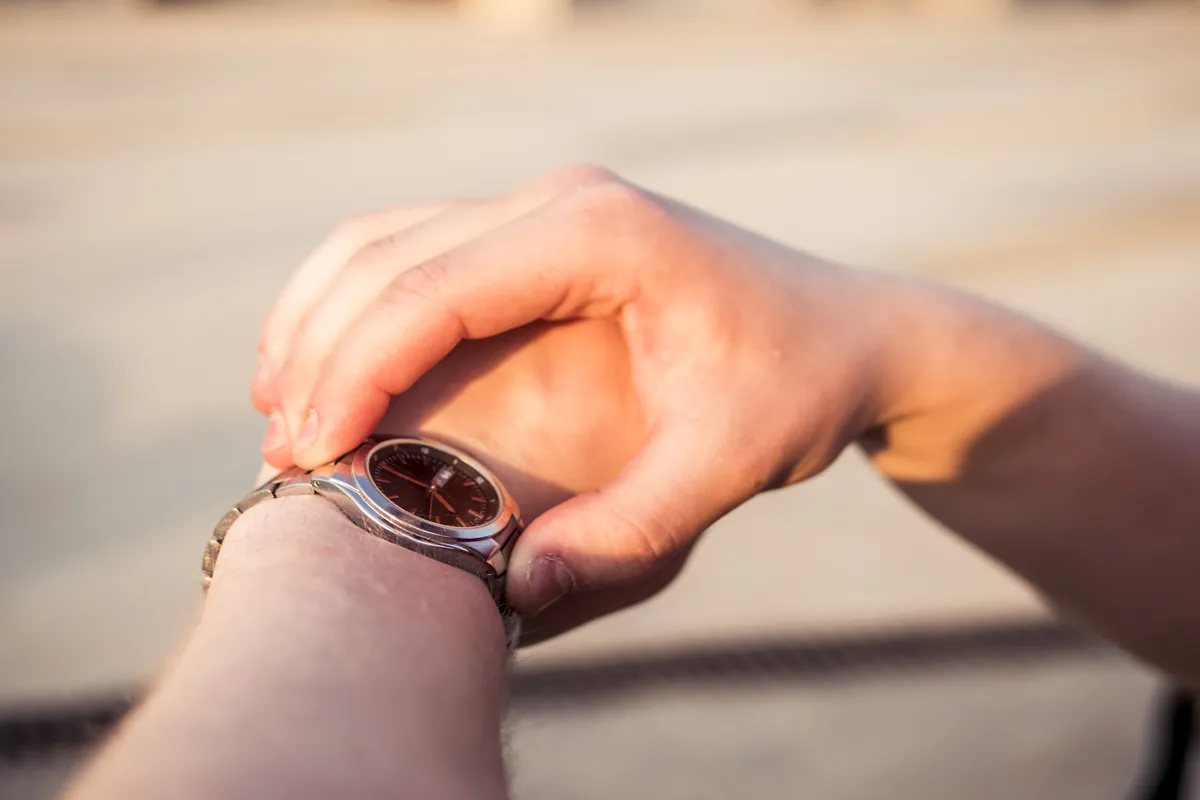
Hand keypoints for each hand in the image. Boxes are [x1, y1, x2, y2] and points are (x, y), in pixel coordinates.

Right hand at [252, 166, 895, 635]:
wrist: (849, 334)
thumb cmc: (797, 388)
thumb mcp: (732, 463)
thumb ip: (632, 529)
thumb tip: (517, 592)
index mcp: (599, 233)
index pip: (434, 287)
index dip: (355, 368)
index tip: (310, 450)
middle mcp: (560, 200)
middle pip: (389, 255)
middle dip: (319, 350)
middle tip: (284, 451)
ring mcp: (547, 208)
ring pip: (386, 239)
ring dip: (320, 317)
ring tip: (278, 407)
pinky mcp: (542, 234)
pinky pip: (417, 249)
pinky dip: (358, 302)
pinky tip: (332, 363)